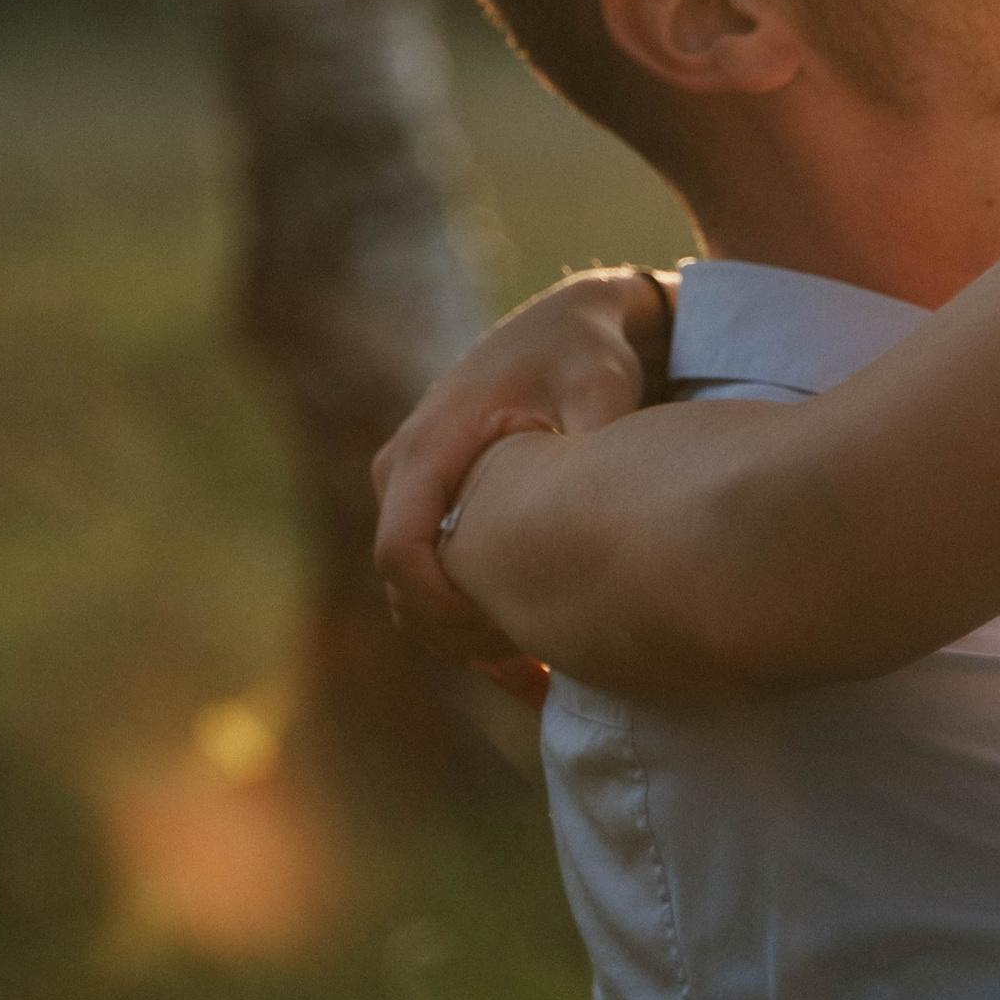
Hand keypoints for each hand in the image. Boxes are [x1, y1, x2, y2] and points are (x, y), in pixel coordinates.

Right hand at [372, 265, 670, 668]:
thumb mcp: (600, 386)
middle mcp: (402, 469)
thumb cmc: (587, 354)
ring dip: (469, 642)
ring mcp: (411, 490)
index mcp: (429, 444)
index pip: (400, 551)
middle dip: (464, 638)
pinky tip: (536, 670)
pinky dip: (473, 628)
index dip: (444, 611)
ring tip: (546, 673)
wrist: (571, 326)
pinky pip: (431, 582)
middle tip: (542, 667)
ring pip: (414, 594)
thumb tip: (599, 493)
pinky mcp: (431, 506)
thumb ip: (593, 436)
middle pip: (402, 587)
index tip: (511, 639)